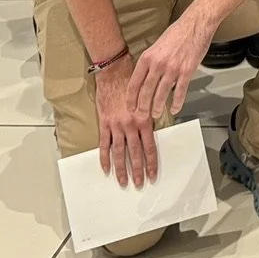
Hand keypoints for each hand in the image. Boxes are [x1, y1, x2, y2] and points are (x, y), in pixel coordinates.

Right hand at [92, 55, 158, 185]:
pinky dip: (104, 158)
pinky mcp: (105, 124)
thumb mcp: (147, 100)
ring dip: (122, 169)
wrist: (115, 73)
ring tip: (123, 182)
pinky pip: (104, 144)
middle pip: (135, 153)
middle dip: (138, 170)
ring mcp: (116, 126)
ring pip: (119, 152)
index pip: (149, 147)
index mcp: (144, 120)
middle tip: (139, 184)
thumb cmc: (133, 84)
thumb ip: (149, 118)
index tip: (153, 175)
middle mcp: (131, 125)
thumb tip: (153, 133)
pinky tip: (106, 169)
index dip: (151, 163)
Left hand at [127, 10, 214, 125]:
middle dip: (143, 107)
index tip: (130, 107)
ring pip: (161, 94)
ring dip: (157, 107)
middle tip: (142, 116)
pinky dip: (177, 102)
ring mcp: (172, 68)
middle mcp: (158, 64)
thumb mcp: (157, 45)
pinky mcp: (187, 71)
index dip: (131, 98)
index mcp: (148, 57)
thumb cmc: (178, 32)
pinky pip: (180, 91)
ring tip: (156, 114)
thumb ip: (150, 61)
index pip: (134, 83)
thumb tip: (146, 76)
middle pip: (146, 91)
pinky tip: (175, 108)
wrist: (196, 23)